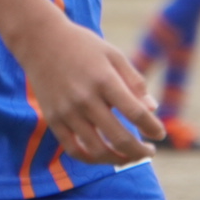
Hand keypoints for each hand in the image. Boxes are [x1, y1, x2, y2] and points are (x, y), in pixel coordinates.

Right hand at [6, 11, 163, 164]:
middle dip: (140, 151)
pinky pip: (73, 149)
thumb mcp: (113, 54)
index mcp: (104, 79)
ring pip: (97, 150)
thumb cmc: (82, 45)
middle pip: (119, 138)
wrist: (40, 39)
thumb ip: (134, 81)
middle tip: (149, 152)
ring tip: (129, 157)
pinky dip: (92, 159)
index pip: (136, 113)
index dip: (152, 128)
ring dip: (119, 160)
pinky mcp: (53, 119)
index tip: (159, 133)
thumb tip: (153, 109)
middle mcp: (85, 97)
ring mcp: (67, 111)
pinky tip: (104, 156)